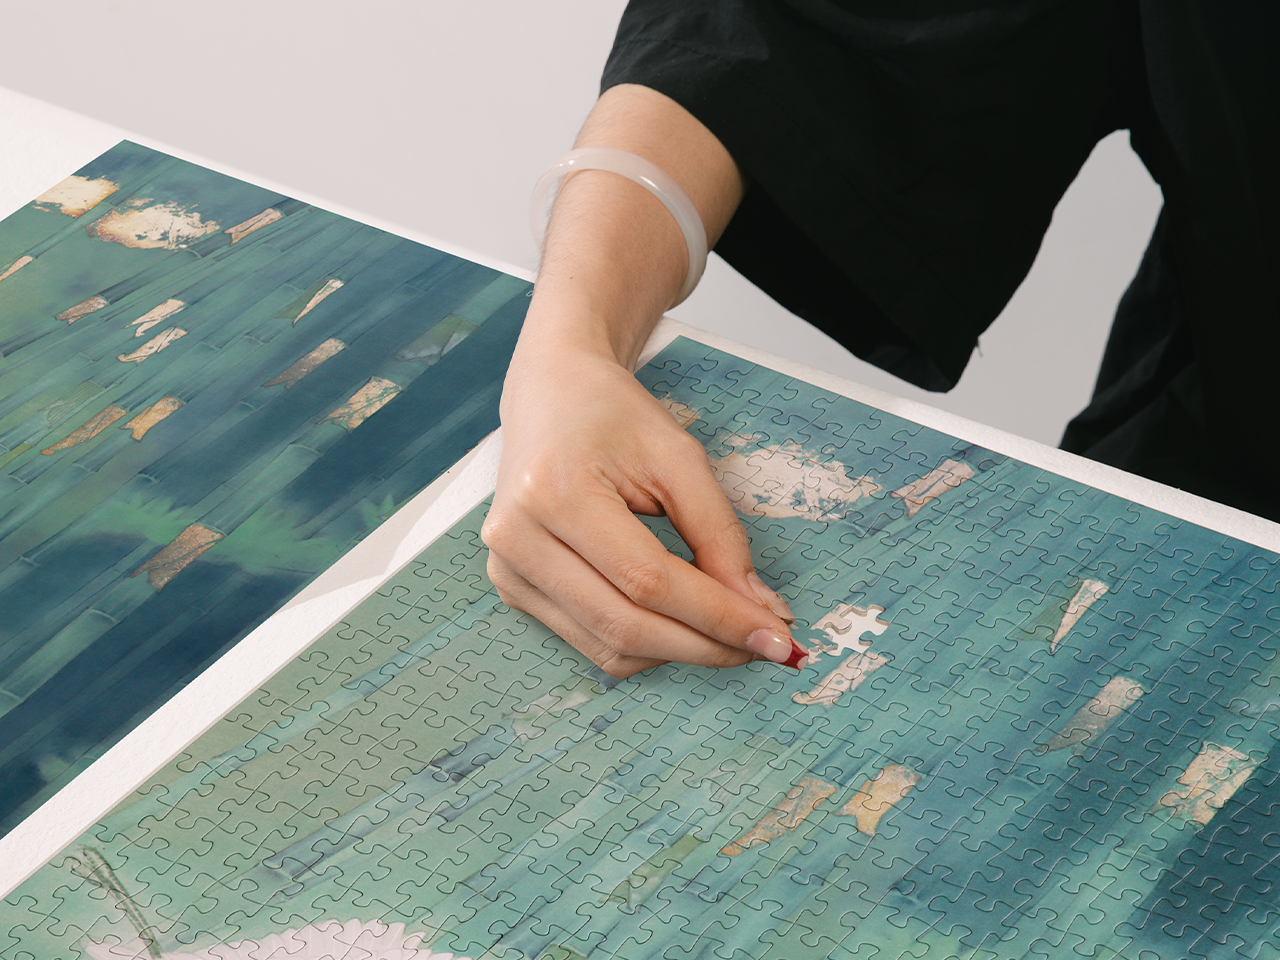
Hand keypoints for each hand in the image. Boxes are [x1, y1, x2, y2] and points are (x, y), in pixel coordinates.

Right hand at [483, 340, 804, 677]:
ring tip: (730, 634)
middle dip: (707, 645)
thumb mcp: (679, 458)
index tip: (776, 636)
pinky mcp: (512, 590)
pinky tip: (682, 624)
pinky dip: (648, 645)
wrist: (551, 396)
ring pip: (610, 648)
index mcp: (555, 492)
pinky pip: (592, 643)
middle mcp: (518, 539)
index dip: (718, 616)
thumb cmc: (613, 416)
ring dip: (680, 651)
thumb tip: (761, 611)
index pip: (649, 581)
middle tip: (766, 644)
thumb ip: (720, 536)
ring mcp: (507, 571)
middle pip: (626, 625)